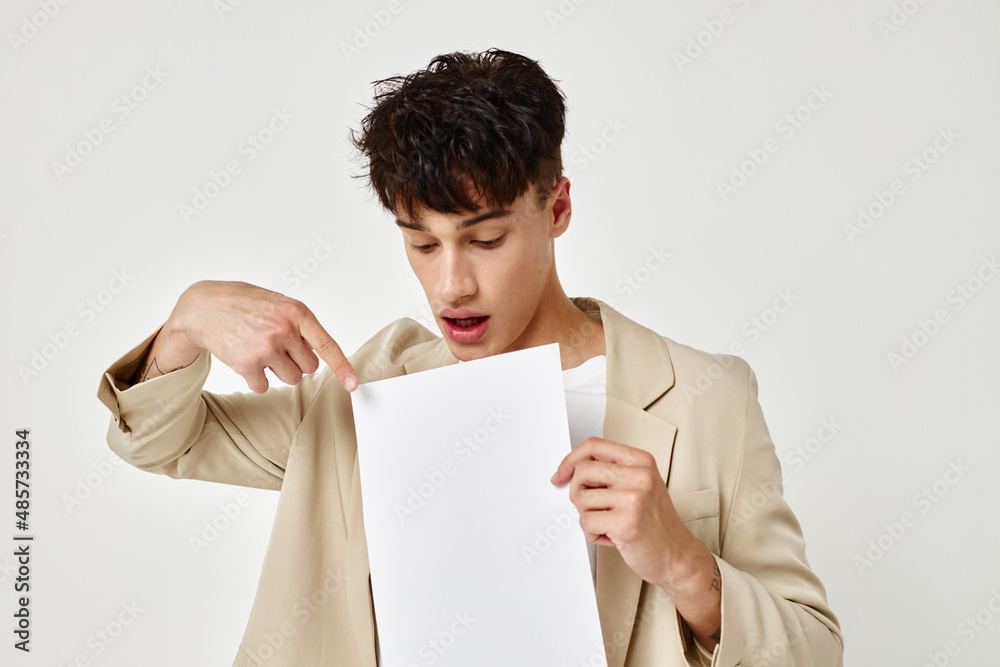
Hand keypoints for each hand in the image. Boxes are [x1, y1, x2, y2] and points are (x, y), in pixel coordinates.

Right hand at [139, 280, 357, 393]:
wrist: (203, 307)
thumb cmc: (245, 304)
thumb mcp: (279, 304)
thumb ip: (301, 325)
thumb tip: (320, 356)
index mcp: (297, 312)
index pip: (327, 345)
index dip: (343, 367)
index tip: (354, 385)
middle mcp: (284, 330)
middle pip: (309, 368)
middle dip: (296, 361)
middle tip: (276, 346)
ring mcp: (266, 348)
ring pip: (291, 379)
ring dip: (278, 371)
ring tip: (261, 350)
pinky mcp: (247, 365)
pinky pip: (264, 387)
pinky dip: (256, 379)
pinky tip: (246, 359)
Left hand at [550, 437, 694, 588]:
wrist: (678, 556)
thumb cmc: (656, 524)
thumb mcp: (642, 486)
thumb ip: (613, 472)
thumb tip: (572, 469)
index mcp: (641, 461)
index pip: (594, 446)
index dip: (570, 460)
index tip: (561, 475)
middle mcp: (640, 475)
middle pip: (582, 471)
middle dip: (577, 493)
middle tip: (590, 507)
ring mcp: (634, 498)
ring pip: (581, 498)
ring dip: (588, 517)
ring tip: (608, 524)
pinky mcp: (625, 522)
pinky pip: (586, 522)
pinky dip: (592, 533)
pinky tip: (611, 537)